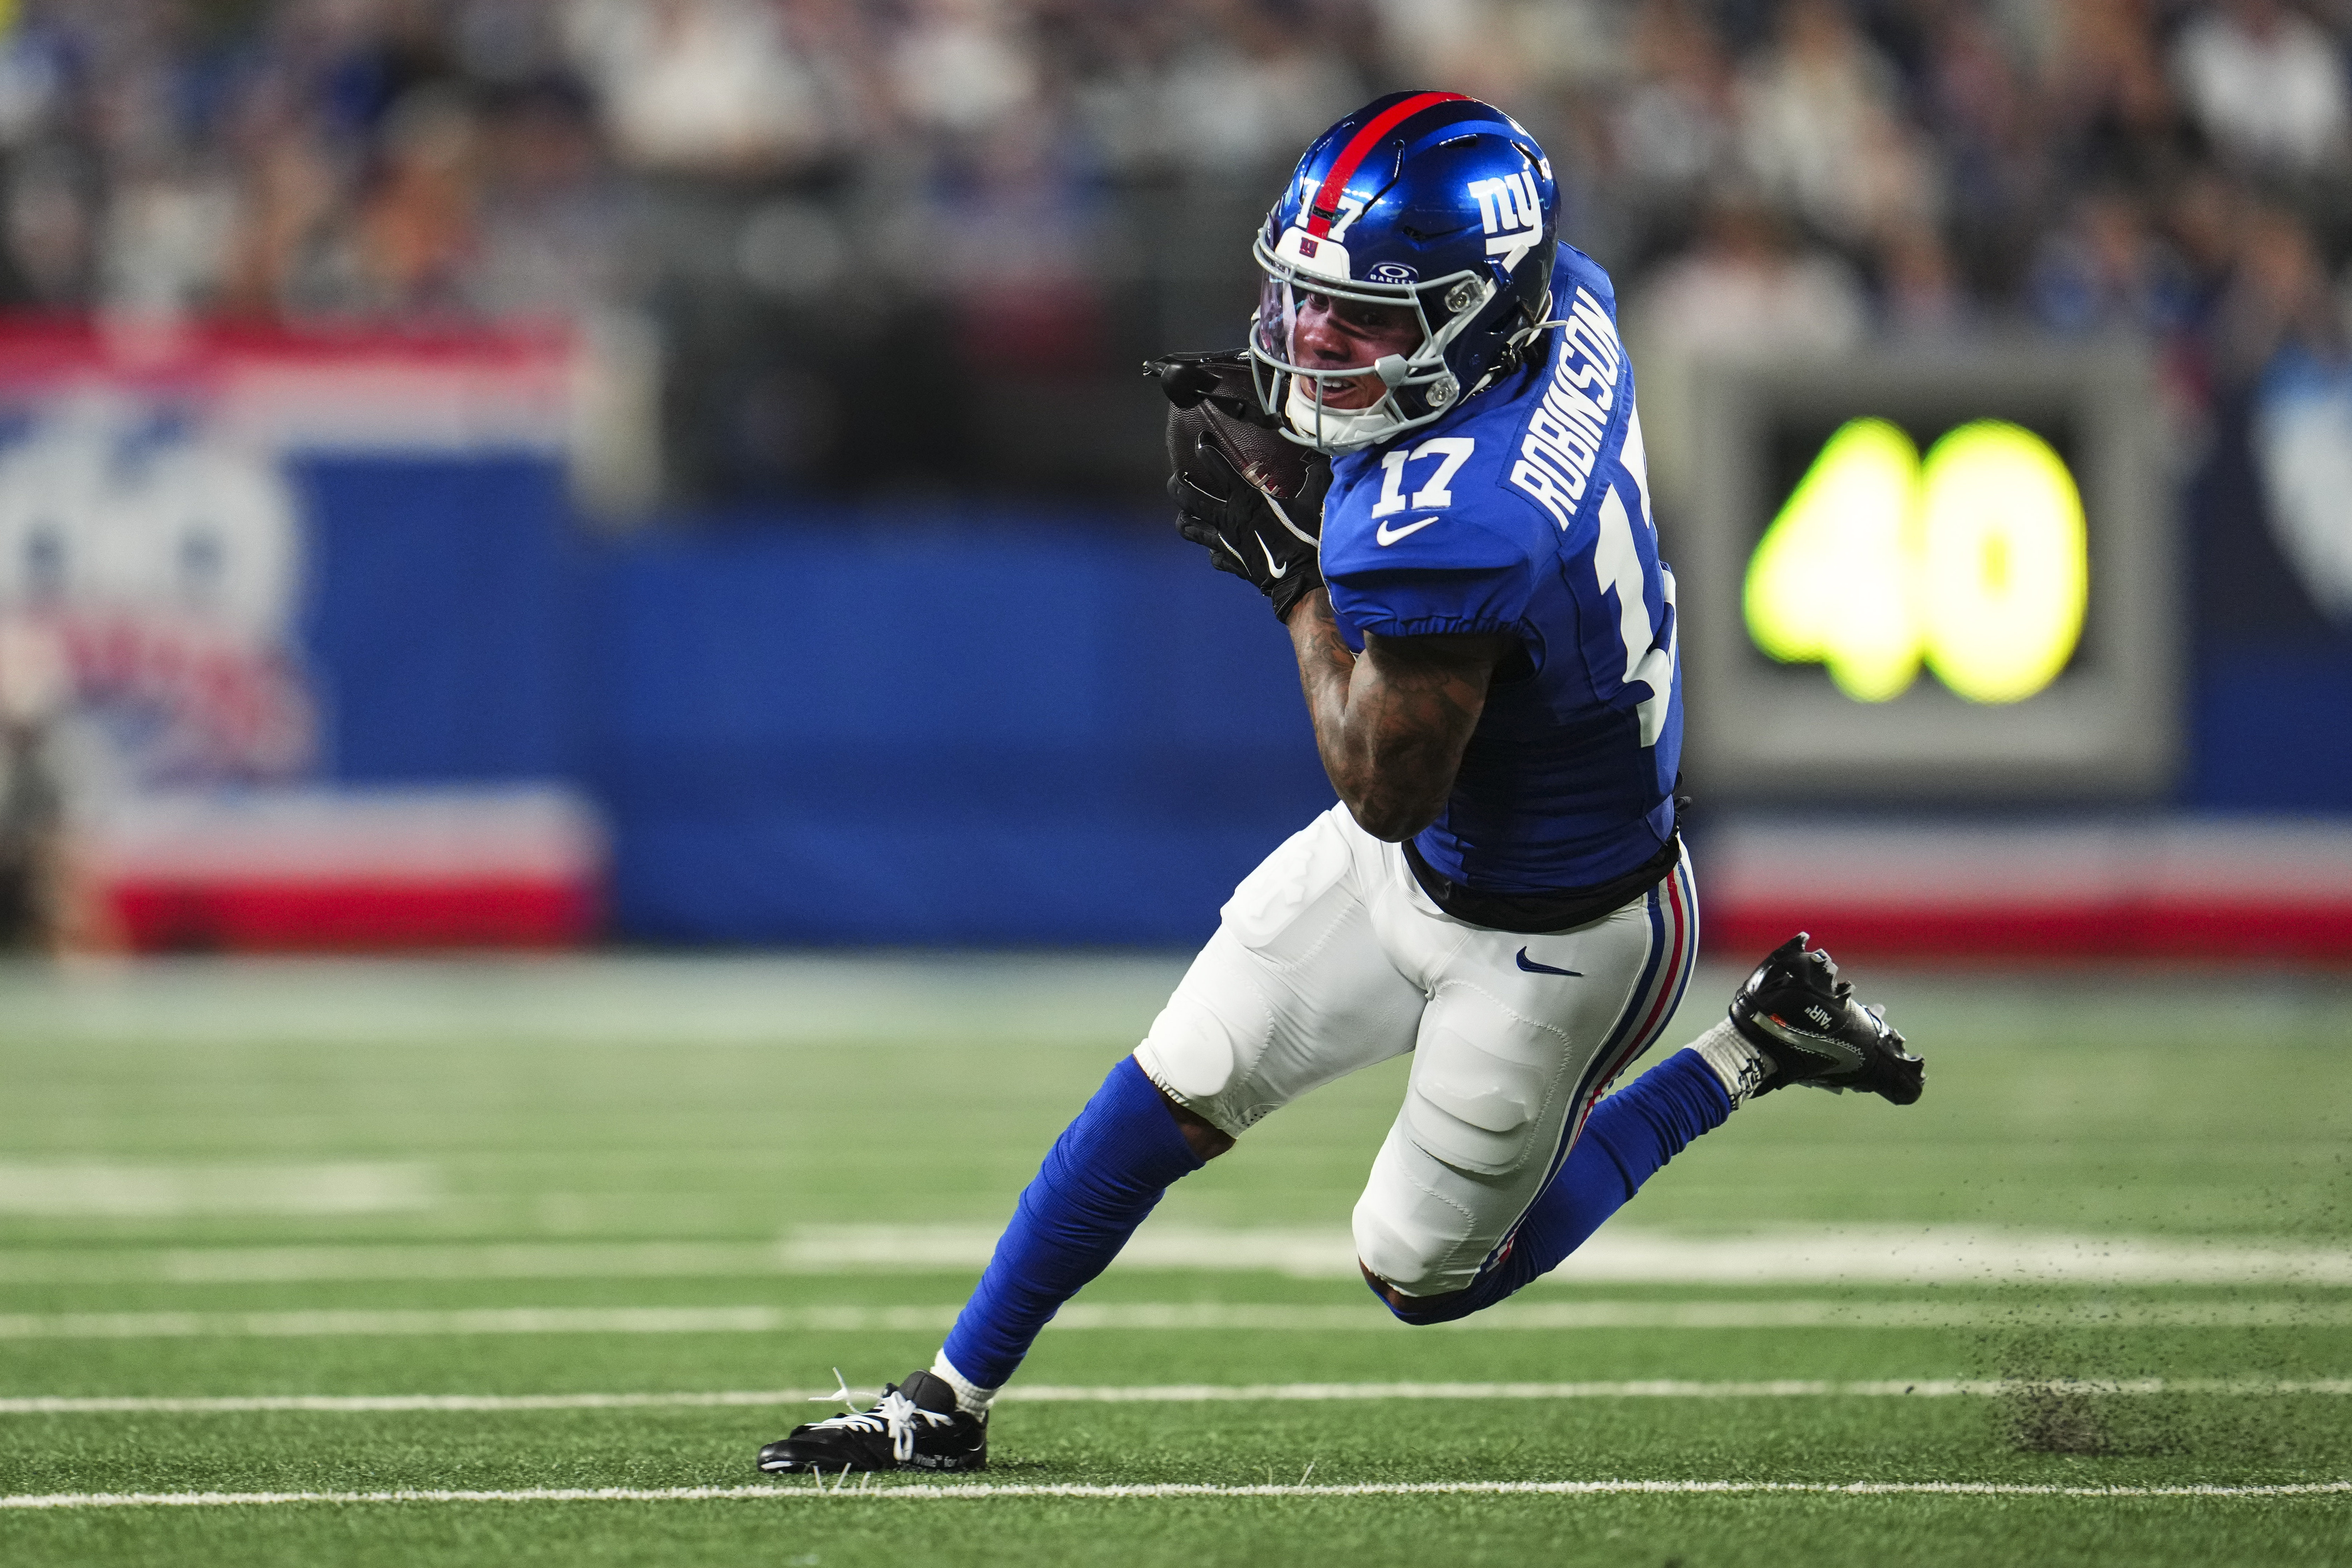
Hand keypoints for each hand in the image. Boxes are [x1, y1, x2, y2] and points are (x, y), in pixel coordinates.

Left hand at [1146, 351, 1330, 620]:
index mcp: (1246, 499)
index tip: (1202, 440)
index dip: (1205, 449)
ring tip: (1186, 510)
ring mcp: (1225, 542)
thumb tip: (1322, 457)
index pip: (1216, 467)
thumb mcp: (1315, 502)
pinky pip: (1211, 554)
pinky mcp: (1230, 562)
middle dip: (1178, 483)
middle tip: (1180, 475)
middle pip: (1187, 497)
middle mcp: (1228, 518)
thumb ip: (1316, 475)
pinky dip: (1211, 547)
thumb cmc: (1308, 540)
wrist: (1302, 583)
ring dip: (1185, 516)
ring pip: (1189, 527)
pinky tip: (1215, 543)